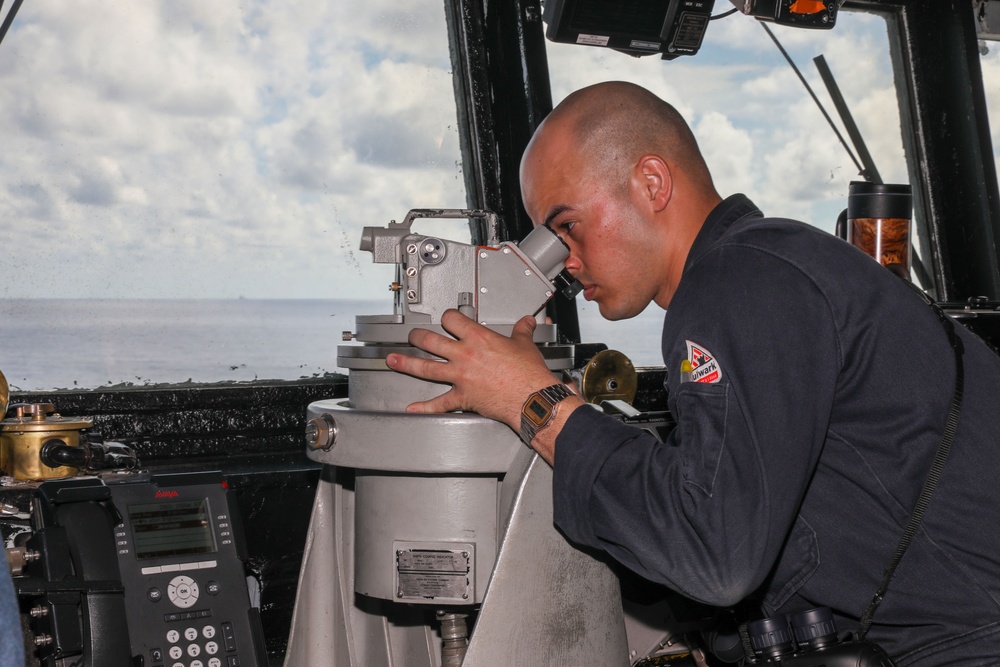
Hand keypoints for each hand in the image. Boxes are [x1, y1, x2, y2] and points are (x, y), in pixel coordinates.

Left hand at [385, 309, 562, 430]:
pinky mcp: (462, 396)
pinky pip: (439, 402)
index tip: (446, 318)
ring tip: (393, 360)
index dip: (447, 317)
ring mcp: (460, 376)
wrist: (531, 397)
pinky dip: (424, 406)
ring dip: (407, 364)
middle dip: (417, 337)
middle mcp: (464, 355)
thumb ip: (522, 331)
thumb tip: (526, 322)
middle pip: (431, 341)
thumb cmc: (528, 373)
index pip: (452, 319)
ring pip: (426, 367)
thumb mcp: (524, 345)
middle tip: (411, 336)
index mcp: (478, 338)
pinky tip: (413, 407)